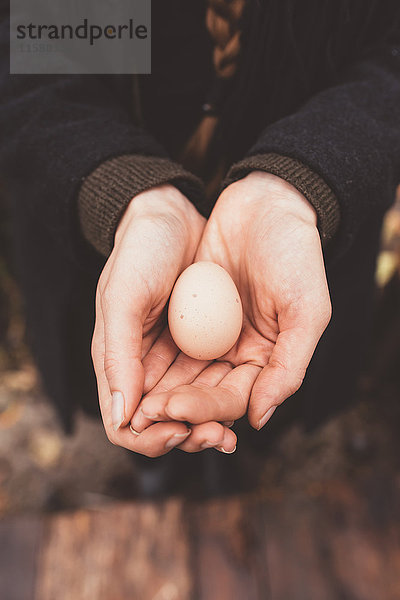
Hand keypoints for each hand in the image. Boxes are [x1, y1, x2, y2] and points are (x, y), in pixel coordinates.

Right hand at [91, 184, 235, 456]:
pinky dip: (228, 396)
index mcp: (118, 362)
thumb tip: (123, 415)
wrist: (173, 212)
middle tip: (219, 436)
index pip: (126, 423)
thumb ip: (117, 355)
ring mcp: (178, 356)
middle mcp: (148, 366)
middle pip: (165, 423)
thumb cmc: (140, 251)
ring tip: (233, 428)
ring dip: (212, 423)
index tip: (178, 431)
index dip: (150, 438)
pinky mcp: (206, 344)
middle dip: (189, 435)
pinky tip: (247, 398)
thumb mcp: (122, 297)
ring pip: (194, 408)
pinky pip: (217, 380)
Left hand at [131, 171, 330, 434]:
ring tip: (135, 403)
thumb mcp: (306, 310)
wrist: (267, 202)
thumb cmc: (295, 254)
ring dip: (158, 391)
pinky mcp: (189, 314)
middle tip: (146, 413)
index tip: (173, 408)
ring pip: (181, 375)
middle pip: (203, 394)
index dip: (203, 409)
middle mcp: (237, 354)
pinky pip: (168, 342)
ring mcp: (210, 334)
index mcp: (267, 360)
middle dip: (175, 407)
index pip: (233, 399)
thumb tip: (258, 419)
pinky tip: (131, 369)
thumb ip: (287, 368)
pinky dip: (151, 359)